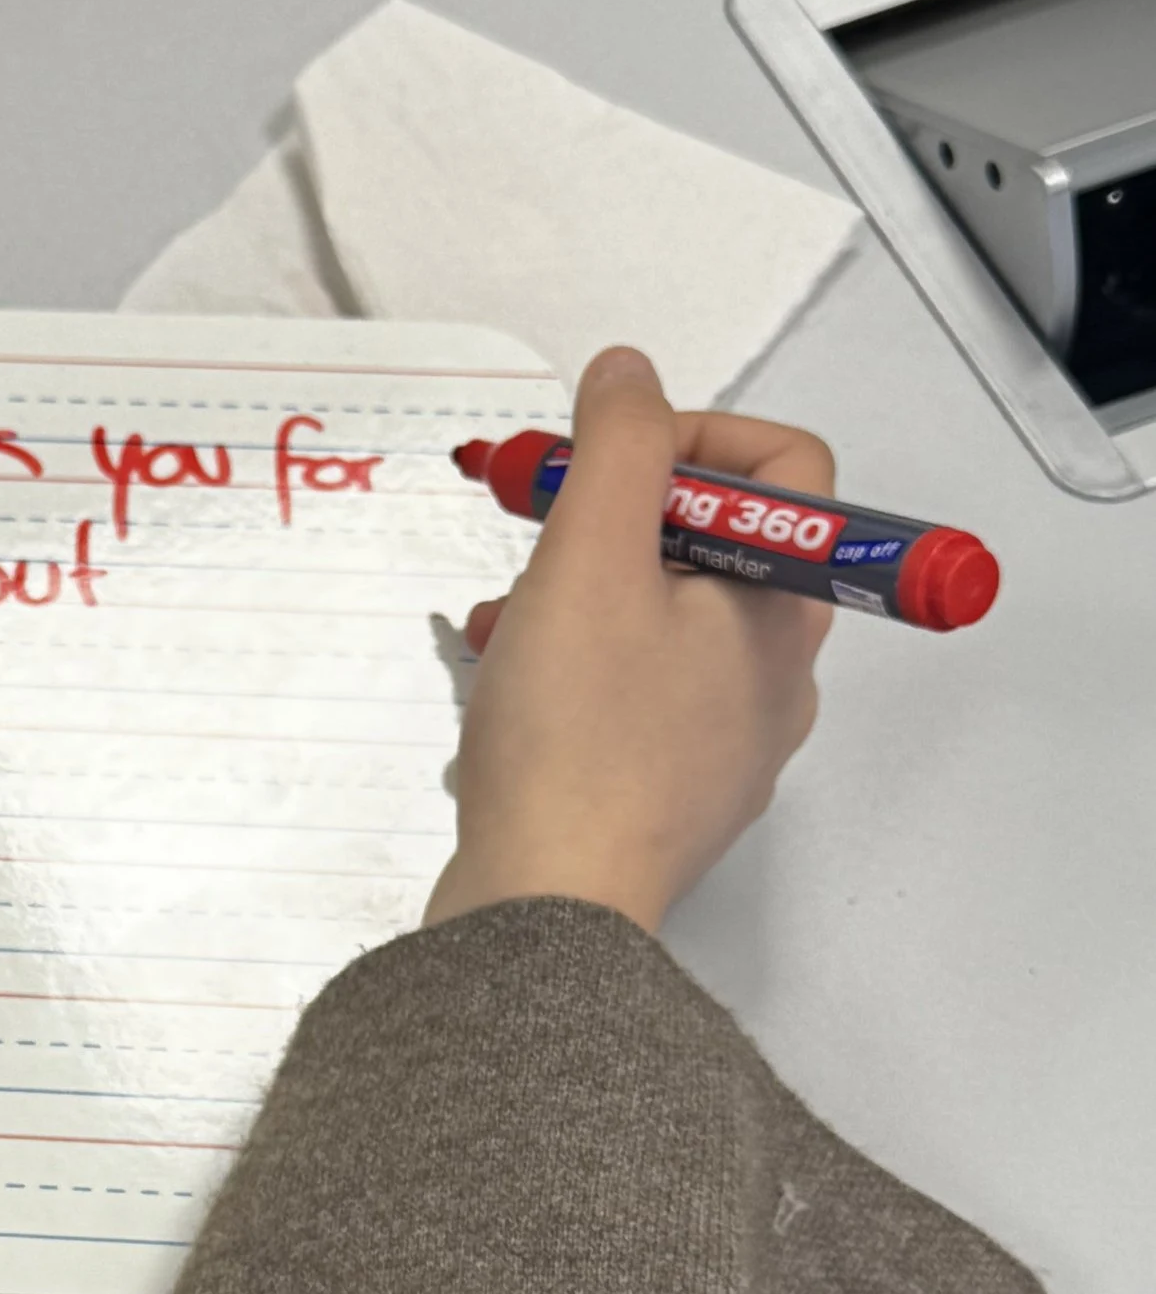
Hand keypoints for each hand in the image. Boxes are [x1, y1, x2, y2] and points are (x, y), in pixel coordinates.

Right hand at [423, 347, 832, 935]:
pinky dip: (572, 671)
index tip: (606, 459)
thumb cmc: (575, 743)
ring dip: (581, 595)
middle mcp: (777, 680)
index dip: (694, 435)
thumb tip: (629, 376)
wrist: (544, 917)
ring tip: (505, 617)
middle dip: (616, 520)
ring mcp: (725, 748)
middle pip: (715, 545)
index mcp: (785, 612)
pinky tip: (507, 684)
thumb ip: (619, 446)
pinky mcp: (665, 800)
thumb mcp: (590, 558)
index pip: (787, 468)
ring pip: (664, 624)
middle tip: (538, 528)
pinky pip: (632, 700)